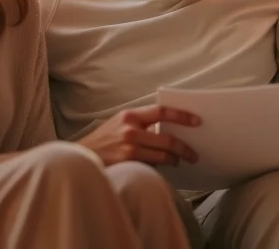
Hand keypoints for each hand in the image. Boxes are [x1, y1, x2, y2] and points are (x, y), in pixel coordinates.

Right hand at [77, 104, 200, 166]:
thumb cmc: (104, 140)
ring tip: (178, 161)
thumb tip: (170, 127)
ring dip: (174, 160)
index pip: (162, 111)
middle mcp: (130, 130)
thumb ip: (141, 122)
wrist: (81, 156)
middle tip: (193, 154)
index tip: (197, 121)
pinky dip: (159, 167)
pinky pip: (152, 166)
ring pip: (163, 156)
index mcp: (130, 115)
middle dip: (184, 148)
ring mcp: (129, 148)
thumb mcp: (119, 123)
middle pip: (167, 139)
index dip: (182, 116)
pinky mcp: (128, 163)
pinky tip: (162, 167)